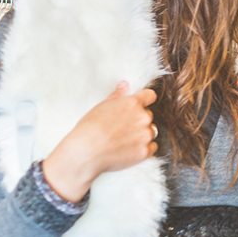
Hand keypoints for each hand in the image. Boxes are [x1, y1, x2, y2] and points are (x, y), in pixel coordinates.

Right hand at [42, 82, 158, 201]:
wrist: (85, 152)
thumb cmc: (89, 128)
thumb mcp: (101, 106)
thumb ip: (117, 95)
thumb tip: (125, 85)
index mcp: (132, 103)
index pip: (150, 95)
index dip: (144, 100)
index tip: (139, 106)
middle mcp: (143, 117)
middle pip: (148, 115)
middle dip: (138, 120)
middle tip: (121, 128)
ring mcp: (145, 135)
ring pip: (150, 131)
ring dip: (142, 134)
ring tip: (123, 139)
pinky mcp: (145, 151)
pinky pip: (152, 146)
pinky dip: (144, 148)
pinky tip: (129, 149)